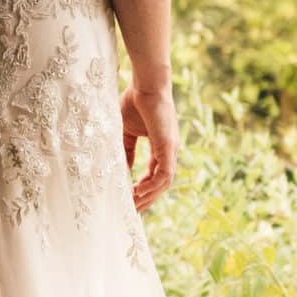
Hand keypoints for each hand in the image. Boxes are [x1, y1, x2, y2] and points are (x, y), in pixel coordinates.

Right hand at [121, 80, 177, 213]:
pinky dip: (152, 185)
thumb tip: (126, 169)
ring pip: (164, 182)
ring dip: (149, 196)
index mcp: (161, 148)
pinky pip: (163, 173)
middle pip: (161, 184)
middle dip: (147, 199)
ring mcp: (171, 149)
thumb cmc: (136, 101)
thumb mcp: (127, 130)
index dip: (144, 189)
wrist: (146, 84)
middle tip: (132, 211)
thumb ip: (127, 149)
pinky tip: (138, 191)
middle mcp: (170, 151)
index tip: (129, 199)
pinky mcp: (168, 146)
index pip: (156, 175)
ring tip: (133, 205)